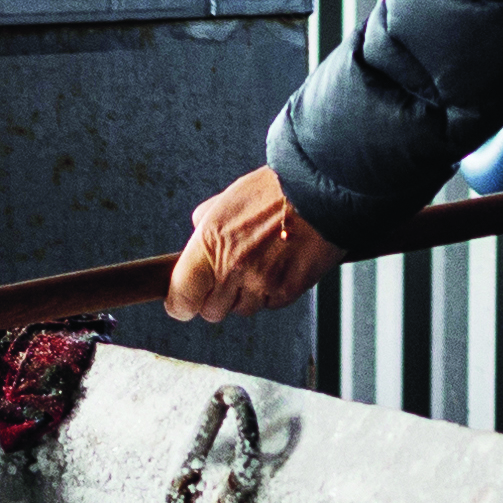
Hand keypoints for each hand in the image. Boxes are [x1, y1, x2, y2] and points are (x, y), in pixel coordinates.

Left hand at [168, 161, 340, 327]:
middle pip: (211, 312)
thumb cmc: (275, 191)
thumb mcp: (228, 199)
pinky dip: (274, 291)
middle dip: (217, 298)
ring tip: (263, 262)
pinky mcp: (287, 292)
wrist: (321, 192)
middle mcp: (231, 267)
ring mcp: (260, 282)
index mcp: (210, 242)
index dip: (181, 303)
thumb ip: (206, 223)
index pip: (181, 297)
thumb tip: (196, 237)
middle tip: (230, 275)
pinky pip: (270, 304)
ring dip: (247, 294)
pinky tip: (282, 264)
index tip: (184, 301)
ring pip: (242, 309)